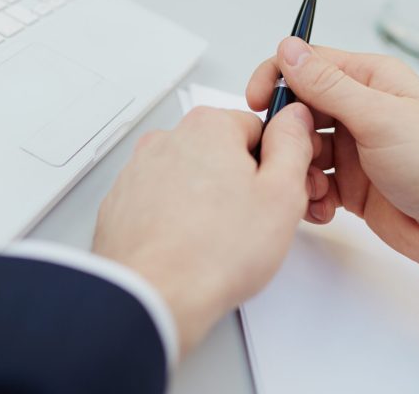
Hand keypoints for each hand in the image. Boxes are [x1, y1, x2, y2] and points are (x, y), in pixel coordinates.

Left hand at [93, 104, 322, 356]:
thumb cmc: (211, 254)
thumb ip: (293, 144)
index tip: (274, 190)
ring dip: (208, 197)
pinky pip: (163, 197)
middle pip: (223, 149)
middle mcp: (168, 138)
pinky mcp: (124, 200)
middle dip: (240, 180)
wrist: (151, 298)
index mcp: (208, 126)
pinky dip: (178, 214)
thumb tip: (294, 120)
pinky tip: (190, 242)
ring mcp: (140, 169)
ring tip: (217, 237)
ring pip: (192, 174)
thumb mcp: (281, 194)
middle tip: (250, 221)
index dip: (274, 163)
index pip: (258, 128)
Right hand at [247, 37, 418, 331]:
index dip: (279, 78)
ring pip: (303, 147)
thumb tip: (289, 48)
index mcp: (372, 79)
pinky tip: (325, 208)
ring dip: (300, 168)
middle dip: (287, 132)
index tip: (257, 101)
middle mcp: (361, 109)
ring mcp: (356, 147)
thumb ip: (328, 85)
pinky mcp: (353, 184)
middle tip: (289, 154)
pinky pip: (314, 181)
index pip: (309, 63)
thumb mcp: (380, 118)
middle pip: (301, 108)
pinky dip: (311, 194)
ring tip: (316, 188)